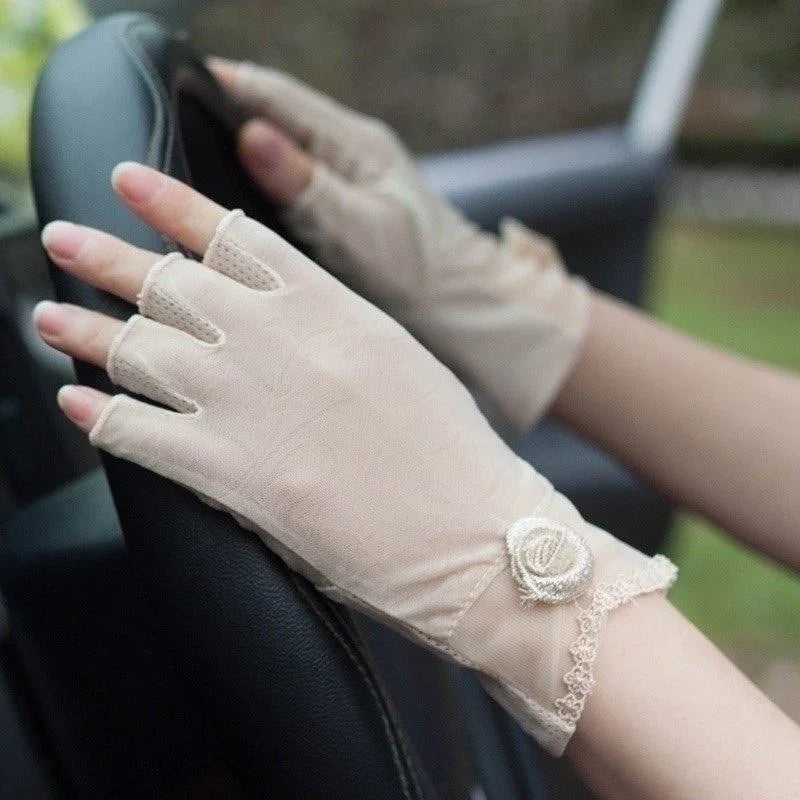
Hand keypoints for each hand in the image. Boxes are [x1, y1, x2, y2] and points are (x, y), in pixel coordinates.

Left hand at [36, 163, 672, 755]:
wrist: (479, 534)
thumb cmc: (453, 453)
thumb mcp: (397, 362)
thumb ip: (332, 332)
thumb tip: (279, 319)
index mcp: (332, 310)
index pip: (233, 238)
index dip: (172, 204)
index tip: (130, 179)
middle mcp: (283, 344)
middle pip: (172, 284)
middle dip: (107, 256)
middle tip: (63, 237)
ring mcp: (252, 408)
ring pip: (140, 350)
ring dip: (84, 332)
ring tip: (49, 317)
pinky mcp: (236, 477)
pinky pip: (141, 434)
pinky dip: (100, 418)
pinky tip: (77, 406)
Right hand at [209, 58, 588, 430]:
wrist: (457, 301)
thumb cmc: (421, 270)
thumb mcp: (360, 229)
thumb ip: (307, 185)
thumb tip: (254, 138)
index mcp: (354, 144)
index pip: (278, 96)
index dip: (227, 86)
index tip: (178, 83)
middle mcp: (349, 151)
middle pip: (275, 115)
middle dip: (226, 113)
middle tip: (173, 120)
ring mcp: (347, 175)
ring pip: (282, 146)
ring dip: (242, 145)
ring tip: (195, 156)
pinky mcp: (345, 202)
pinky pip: (293, 177)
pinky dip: (263, 180)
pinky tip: (241, 198)